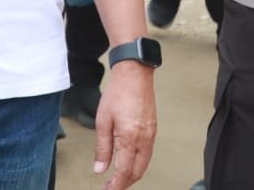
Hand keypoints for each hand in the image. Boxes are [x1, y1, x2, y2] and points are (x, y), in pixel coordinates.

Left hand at [92, 62, 156, 189]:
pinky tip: (129, 161)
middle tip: (111, 187)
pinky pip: (148, 153)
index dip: (116, 186)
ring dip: (132, 174)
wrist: (135, 74)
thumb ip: (102, 148)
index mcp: (129, 137)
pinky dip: (139, 163)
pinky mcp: (153, 129)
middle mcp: (144, 138)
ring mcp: (151, 134)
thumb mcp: (102, 121)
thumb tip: (100, 168)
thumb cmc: (118, 93)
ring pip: (144, 163)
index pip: (124, 171)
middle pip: (137, 171)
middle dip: (125, 183)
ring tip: (118, 178)